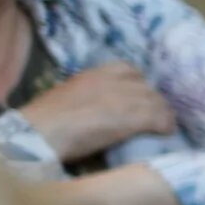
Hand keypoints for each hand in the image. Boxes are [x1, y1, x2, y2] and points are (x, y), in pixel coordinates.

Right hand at [17, 63, 175, 159]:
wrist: (38, 133)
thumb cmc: (44, 122)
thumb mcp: (67, 97)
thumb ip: (87, 96)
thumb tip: (97, 108)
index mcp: (93, 74)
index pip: (129, 70)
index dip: (138, 86)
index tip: (140, 99)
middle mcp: (112, 80)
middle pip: (146, 87)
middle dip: (152, 101)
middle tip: (155, 117)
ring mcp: (124, 96)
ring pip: (156, 102)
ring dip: (162, 115)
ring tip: (163, 127)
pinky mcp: (132, 116)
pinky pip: (159, 118)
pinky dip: (165, 125)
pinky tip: (166, 133)